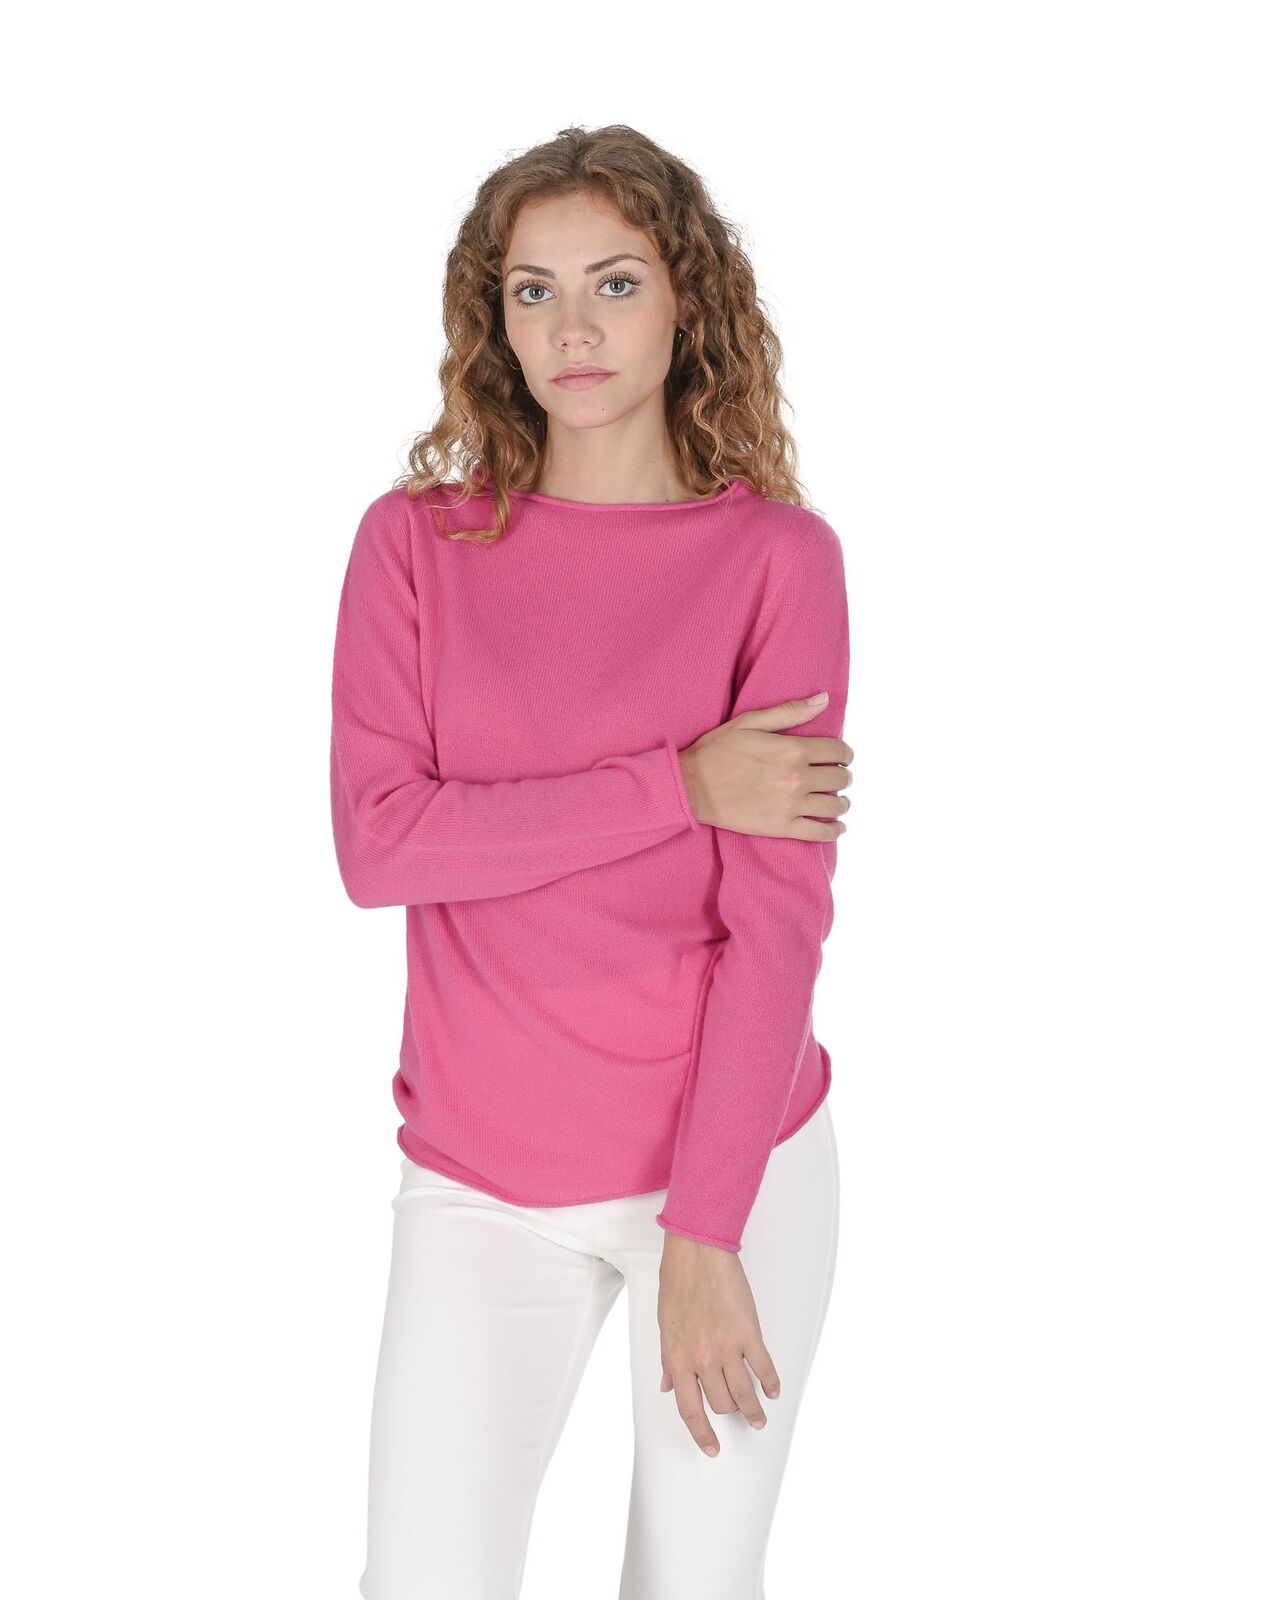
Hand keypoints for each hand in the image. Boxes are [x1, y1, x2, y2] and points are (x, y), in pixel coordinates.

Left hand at [656, 1232, 781, 1456]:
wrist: (697, 1251)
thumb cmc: (677, 1281)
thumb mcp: (664, 1324)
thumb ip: (667, 1358)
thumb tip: (667, 1385)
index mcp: (678, 1358)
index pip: (690, 1410)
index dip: (702, 1434)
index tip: (711, 1448)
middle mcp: (702, 1359)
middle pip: (720, 1404)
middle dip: (729, 1413)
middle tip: (736, 1415)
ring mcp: (727, 1348)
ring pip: (744, 1395)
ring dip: (754, 1411)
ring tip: (759, 1418)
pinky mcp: (750, 1333)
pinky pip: (764, 1368)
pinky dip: (771, 1384)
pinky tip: (773, 1390)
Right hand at [677, 693, 852, 838]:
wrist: (691, 787)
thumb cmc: (717, 751)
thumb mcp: (750, 721)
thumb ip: (789, 711)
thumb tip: (824, 698)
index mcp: (792, 749)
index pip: (838, 751)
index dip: (844, 753)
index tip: (841, 757)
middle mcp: (797, 777)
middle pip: (840, 778)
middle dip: (842, 775)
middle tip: (835, 777)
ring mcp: (791, 804)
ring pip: (835, 805)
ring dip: (841, 802)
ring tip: (838, 801)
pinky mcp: (782, 827)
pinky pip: (820, 831)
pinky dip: (833, 830)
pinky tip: (836, 826)